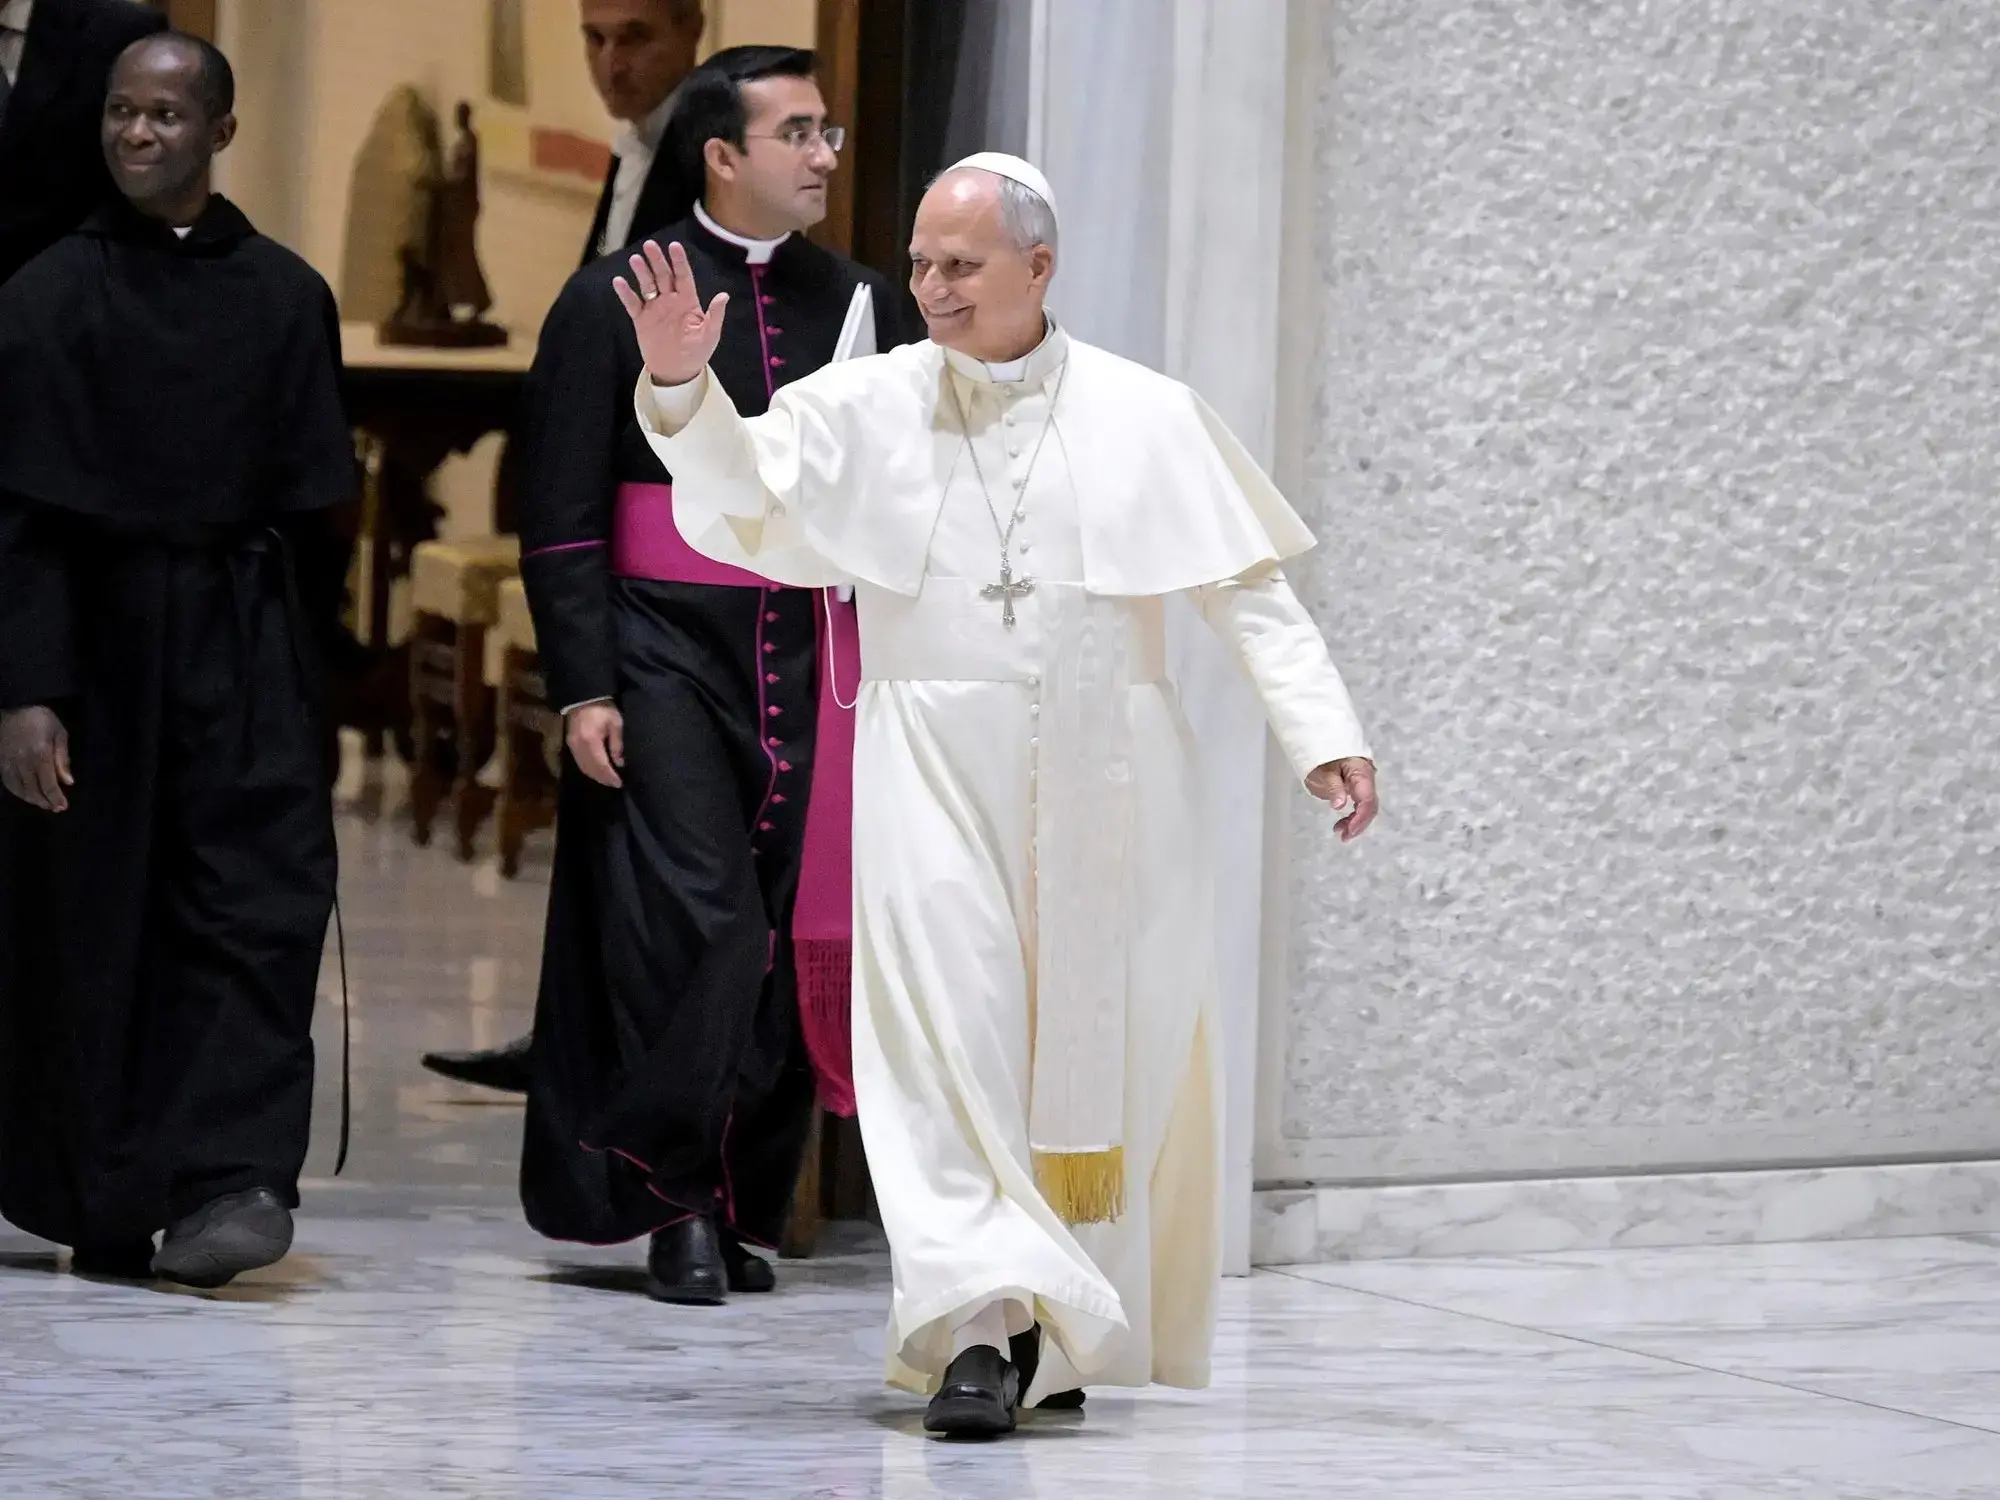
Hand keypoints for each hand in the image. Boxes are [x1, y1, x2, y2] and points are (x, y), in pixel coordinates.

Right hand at [0, 706, 72, 812]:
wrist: (14, 704)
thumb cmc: (41, 717)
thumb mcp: (59, 733)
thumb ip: (63, 759)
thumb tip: (68, 782)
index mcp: (40, 755)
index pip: (48, 784)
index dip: (55, 798)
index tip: (63, 807)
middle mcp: (22, 762)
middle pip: (33, 790)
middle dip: (45, 802)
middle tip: (56, 808)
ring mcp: (8, 762)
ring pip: (18, 789)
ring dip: (31, 799)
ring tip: (43, 803)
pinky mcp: (0, 760)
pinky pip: (7, 781)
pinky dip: (17, 791)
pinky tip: (25, 794)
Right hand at [565, 702, 625, 788]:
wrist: (584, 697)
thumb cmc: (603, 708)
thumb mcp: (616, 723)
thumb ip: (617, 744)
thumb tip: (619, 763)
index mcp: (591, 740)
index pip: (601, 764)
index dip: (610, 776)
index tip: (620, 783)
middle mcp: (579, 746)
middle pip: (591, 769)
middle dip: (603, 779)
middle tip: (615, 784)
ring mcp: (572, 745)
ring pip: (583, 767)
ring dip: (596, 776)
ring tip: (608, 780)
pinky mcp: (570, 743)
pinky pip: (579, 762)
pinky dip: (588, 770)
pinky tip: (597, 772)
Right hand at [613, 240, 728, 387]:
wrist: (677, 371)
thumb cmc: (697, 352)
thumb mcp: (710, 335)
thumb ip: (715, 315)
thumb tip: (724, 296)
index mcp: (688, 301)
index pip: (683, 276)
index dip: (679, 261)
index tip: (674, 246)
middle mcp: (670, 300)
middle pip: (663, 275)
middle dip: (657, 260)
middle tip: (650, 245)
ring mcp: (655, 308)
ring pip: (647, 285)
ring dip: (641, 272)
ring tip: (635, 259)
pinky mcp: (641, 319)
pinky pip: (632, 303)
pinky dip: (626, 293)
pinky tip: (619, 281)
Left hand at [1306, 756, 1377, 842]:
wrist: (1321, 743)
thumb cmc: (1321, 756)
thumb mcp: (1322, 772)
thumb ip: (1333, 787)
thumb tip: (1339, 804)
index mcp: (1361, 773)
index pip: (1366, 799)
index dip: (1360, 817)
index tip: (1350, 831)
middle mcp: (1367, 779)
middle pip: (1370, 806)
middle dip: (1359, 823)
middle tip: (1344, 836)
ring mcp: (1364, 784)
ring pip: (1366, 807)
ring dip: (1356, 822)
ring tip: (1340, 832)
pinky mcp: (1358, 787)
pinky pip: (1360, 804)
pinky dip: (1353, 816)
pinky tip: (1343, 824)